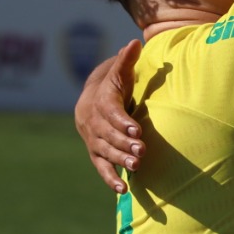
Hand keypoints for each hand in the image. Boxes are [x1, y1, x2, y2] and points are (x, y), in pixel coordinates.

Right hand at [75, 40, 142, 192]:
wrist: (91, 99)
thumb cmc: (113, 85)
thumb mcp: (119, 72)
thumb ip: (127, 60)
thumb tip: (135, 42)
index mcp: (99, 101)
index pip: (109, 112)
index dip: (122, 122)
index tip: (136, 131)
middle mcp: (92, 122)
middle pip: (106, 135)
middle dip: (124, 144)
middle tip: (141, 152)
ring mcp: (92, 139)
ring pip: (104, 151)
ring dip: (119, 160)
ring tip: (136, 167)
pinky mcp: (95, 153)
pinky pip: (100, 167)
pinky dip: (110, 179)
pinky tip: (123, 190)